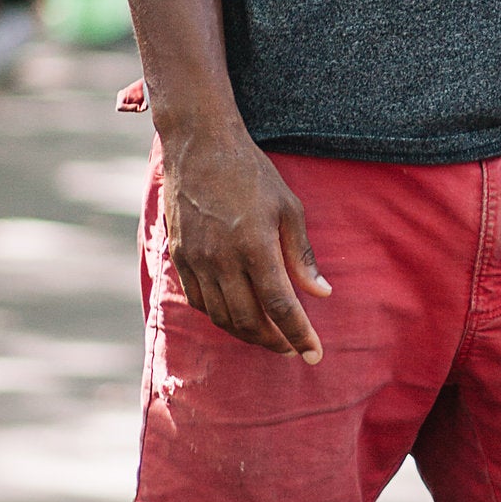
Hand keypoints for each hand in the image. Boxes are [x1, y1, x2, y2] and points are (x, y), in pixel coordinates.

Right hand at [159, 119, 330, 362]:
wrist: (199, 147)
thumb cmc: (251, 173)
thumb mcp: (288, 207)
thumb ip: (301, 255)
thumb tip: (321, 293)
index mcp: (254, 246)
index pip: (280, 306)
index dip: (298, 335)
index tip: (314, 354)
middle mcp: (221, 259)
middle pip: (249, 320)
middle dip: (274, 342)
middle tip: (293, 348)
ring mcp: (196, 261)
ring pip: (222, 317)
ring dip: (247, 335)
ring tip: (270, 337)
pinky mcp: (179, 258)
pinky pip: (199, 302)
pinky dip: (221, 317)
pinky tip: (238, 316)